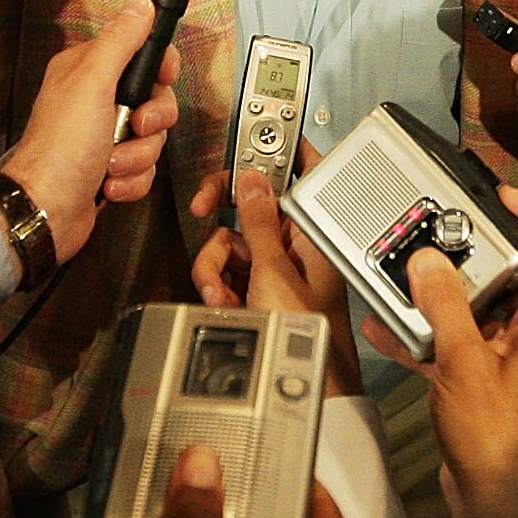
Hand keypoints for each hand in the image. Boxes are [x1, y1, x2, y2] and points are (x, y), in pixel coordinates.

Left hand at [0, 0, 179, 262]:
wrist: (45, 210)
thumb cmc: (59, 151)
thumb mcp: (93, 82)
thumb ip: (120, 41)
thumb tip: (140, 6)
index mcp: (86, 72)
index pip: (139, 53)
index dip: (158, 69)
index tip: (161, 79)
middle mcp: (94, 102)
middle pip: (154, 100)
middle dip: (150, 122)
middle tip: (134, 126)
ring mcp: (102, 137)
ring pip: (151, 138)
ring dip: (137, 156)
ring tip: (111, 163)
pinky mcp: (110, 168)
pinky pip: (143, 169)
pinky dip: (131, 180)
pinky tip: (108, 184)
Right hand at [191, 165, 362, 393]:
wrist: (302, 382)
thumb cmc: (306, 331)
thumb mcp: (274, 270)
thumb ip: (259, 221)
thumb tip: (253, 177)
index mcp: (312, 227)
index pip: (296, 169)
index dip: (271, 150)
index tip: (247, 136)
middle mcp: (296, 240)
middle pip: (249, 204)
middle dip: (222, 217)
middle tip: (204, 207)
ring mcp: (276, 263)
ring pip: (231, 240)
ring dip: (216, 264)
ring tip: (221, 291)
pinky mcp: (260, 285)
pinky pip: (229, 268)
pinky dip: (219, 283)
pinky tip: (225, 302)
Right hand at [399, 184, 517, 508]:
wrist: (495, 500)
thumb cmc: (499, 443)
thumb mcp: (465, 365)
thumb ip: (446, 309)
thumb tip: (429, 264)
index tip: (504, 195)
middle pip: (513, 269)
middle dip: (473, 248)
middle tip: (441, 233)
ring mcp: (504, 354)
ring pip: (476, 302)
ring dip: (440, 289)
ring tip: (407, 275)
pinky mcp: (478, 375)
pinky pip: (450, 338)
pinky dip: (421, 330)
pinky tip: (388, 326)